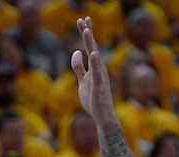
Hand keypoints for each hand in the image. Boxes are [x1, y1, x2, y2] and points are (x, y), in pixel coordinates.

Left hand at [71, 18, 118, 132]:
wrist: (102, 116)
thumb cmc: (93, 99)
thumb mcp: (82, 80)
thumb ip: (79, 67)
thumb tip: (76, 52)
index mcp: (94, 66)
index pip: (89, 46)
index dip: (86, 33)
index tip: (82, 20)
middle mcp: (98, 68)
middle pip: (92, 47)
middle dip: (87, 33)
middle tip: (84, 18)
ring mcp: (99, 76)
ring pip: (94, 57)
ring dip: (90, 43)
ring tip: (87, 31)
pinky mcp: (99, 85)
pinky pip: (96, 73)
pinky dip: (95, 63)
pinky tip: (93, 54)